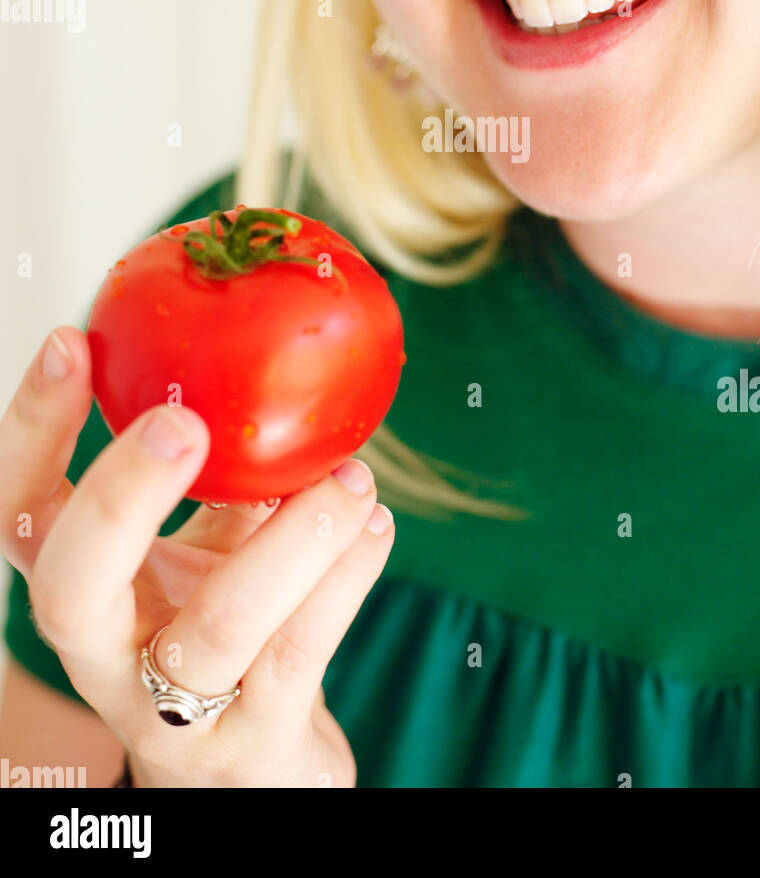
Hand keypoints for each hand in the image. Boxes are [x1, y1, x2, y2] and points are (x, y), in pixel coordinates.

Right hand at [0, 327, 395, 786]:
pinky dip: (348, 577)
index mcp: (87, 587)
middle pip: (68, 586)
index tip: (72, 342)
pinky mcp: (248, 747)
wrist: (263, 766)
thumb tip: (266, 354)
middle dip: (120, 496)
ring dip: (297, 536)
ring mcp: (171, 714)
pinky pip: (300, 652)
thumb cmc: (233, 629)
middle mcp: (106, 655)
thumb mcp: (211, 545)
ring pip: (219, 623)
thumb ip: (227, 471)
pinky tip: (376, 525)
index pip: (18, 509)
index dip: (31, 430)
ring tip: (351, 477)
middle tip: (185, 422)